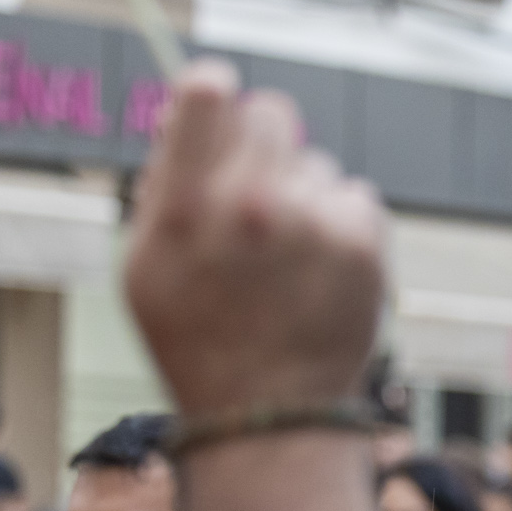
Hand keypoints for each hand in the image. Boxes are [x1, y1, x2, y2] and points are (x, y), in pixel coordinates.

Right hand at [122, 61, 387, 510]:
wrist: (268, 418)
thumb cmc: (197, 341)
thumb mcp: (146, 264)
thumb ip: (164, 182)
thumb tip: (185, 112)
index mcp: (187, 206)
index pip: (208, 92)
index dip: (214, 96)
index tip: (218, 116)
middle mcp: (253, 205)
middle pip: (271, 114)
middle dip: (262, 147)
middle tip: (255, 199)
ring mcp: (316, 225)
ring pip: (316, 165)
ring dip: (303, 197)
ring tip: (287, 262)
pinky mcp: (365, 246)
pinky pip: (355, 198)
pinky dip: (342, 226)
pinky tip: (321, 272)